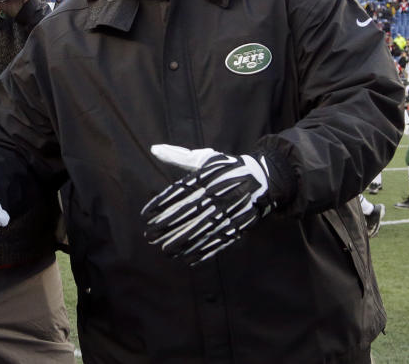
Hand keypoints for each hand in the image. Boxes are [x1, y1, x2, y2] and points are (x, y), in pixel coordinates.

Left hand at [141, 145, 270, 264]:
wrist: (263, 178)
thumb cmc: (226, 168)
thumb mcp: (204, 158)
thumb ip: (178, 155)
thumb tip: (154, 149)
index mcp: (206, 179)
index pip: (179, 194)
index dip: (161, 206)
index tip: (146, 216)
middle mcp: (216, 195)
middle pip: (188, 214)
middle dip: (168, 227)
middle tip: (150, 236)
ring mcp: (228, 212)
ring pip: (202, 230)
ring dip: (182, 242)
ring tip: (165, 250)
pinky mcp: (238, 225)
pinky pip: (219, 240)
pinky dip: (204, 251)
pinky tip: (188, 259)